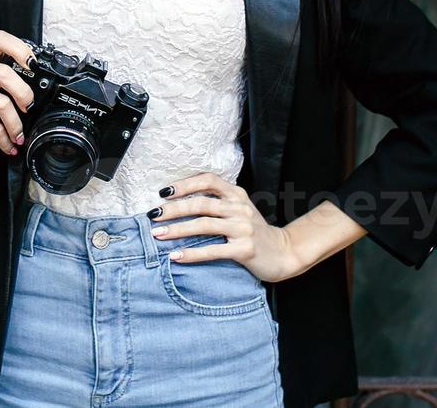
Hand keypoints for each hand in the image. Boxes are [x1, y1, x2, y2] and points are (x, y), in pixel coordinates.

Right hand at [0, 30, 37, 155]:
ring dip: (16, 124)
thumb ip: (14, 79)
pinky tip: (9, 144)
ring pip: (1, 103)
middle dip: (23, 93)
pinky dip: (5, 139)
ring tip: (20, 134)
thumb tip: (42, 91)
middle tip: (29, 106)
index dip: (18, 48)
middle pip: (3, 72)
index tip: (32, 64)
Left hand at [147, 172, 304, 282]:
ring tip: (157, 234)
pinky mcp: (245, 249)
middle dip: (173, 209)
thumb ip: (217, 202)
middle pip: (201, 203)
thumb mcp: (239, 210)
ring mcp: (244, 228)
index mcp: (236, 194)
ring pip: (204, 225)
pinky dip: (192, 253)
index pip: (208, 180)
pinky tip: (175, 255)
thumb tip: (179, 201)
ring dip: (177, 229)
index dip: (184, 184)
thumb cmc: (253, 231)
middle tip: (153, 215)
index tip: (163, 192)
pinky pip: (213, 250)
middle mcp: (240, 208)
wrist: (284, 252)